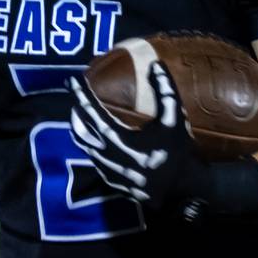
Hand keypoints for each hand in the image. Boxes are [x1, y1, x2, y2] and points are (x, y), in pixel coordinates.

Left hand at [69, 59, 207, 212]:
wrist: (185, 192)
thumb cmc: (179, 153)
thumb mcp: (174, 119)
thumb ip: (164, 90)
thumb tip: (155, 65)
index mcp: (119, 140)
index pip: (92, 113)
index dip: (81, 95)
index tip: (72, 81)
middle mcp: (108, 158)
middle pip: (80, 132)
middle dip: (76, 114)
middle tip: (76, 99)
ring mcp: (109, 173)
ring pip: (86, 149)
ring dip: (82, 131)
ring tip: (82, 118)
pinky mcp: (114, 184)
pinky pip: (95, 162)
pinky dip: (92, 148)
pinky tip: (97, 142)